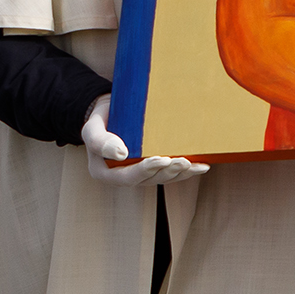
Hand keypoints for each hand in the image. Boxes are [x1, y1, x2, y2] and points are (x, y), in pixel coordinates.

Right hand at [79, 98, 208, 187]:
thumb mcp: (92, 128)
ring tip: (195, 165)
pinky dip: (186, 170)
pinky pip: (170, 172)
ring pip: (163, 178)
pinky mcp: (153, 167)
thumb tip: (120, 154)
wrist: (110, 114)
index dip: (146, 170)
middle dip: (168, 172)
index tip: (161, 159)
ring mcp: (140, 173)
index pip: (128, 177)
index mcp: (106, 173)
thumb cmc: (100, 120)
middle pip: (149, 179)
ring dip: (180, 173)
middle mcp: (124, 177)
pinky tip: (202, 166)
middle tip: (183, 161)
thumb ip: (99, 141)